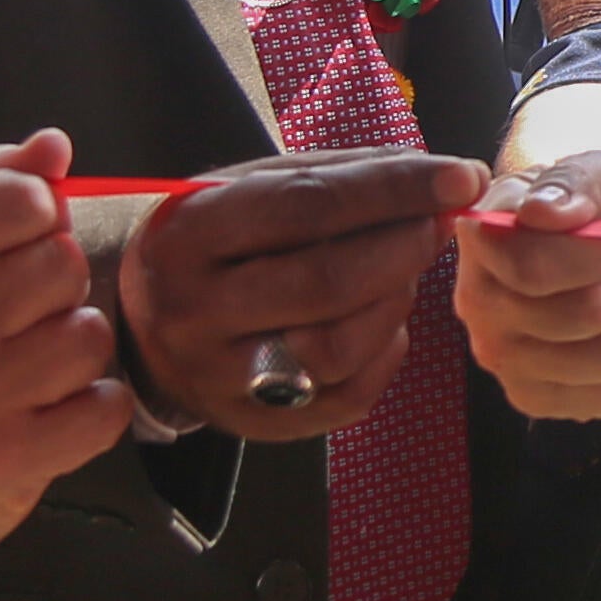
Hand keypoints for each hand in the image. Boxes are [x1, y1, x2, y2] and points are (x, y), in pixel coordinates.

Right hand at [0, 134, 125, 577]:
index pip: (24, 198)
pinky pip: (106, 406)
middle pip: (64, 265)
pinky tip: (45, 420)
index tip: (7, 264)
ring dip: (73, 359)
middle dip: (54, 297)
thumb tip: (52, 146)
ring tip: (23, 380)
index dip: (37, 227)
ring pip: (90, 336)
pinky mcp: (3, 459)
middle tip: (9, 334)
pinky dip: (90, 414)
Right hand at [119, 147, 488, 437]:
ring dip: (395, 302)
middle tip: (437, 225)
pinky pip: (345, 397)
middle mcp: (193, 312)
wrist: (143, 324)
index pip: (306, 206)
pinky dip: (386, 353)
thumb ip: (335, 177)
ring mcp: (220, 377)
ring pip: (336, 348)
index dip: (392, 190)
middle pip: (324, 282)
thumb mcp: (247, 187)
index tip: (458, 177)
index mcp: (187, 235)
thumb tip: (435, 177)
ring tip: (404, 271)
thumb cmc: (215, 243)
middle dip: (402, 248)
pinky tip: (386, 320)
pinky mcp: (254, 424)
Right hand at [459, 116, 600, 424]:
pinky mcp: (539, 399)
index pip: (534, 268)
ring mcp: (504, 361)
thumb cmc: (591, 204)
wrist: (600, 242)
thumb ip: (571, 184)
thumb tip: (540, 214)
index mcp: (481, 241)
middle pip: (586, 313)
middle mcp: (477, 306)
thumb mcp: (592, 169)